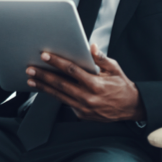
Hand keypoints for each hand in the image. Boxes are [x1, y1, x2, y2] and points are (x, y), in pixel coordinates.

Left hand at [25, 44, 145, 121]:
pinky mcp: (82, 115)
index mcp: (96, 84)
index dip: (57, 62)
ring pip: (59, 95)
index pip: (72, 70)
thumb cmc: (121, 85)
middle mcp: (88, 98)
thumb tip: (90, 46)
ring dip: (43, 87)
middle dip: (43, 75)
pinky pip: (65, 103)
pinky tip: (45, 88)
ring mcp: (84, 108)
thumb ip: (101, 58)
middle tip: (30, 68)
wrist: (131, 108)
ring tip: (31, 79)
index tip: (45, 56)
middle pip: (60, 84)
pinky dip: (54, 95)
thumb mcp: (114, 68)